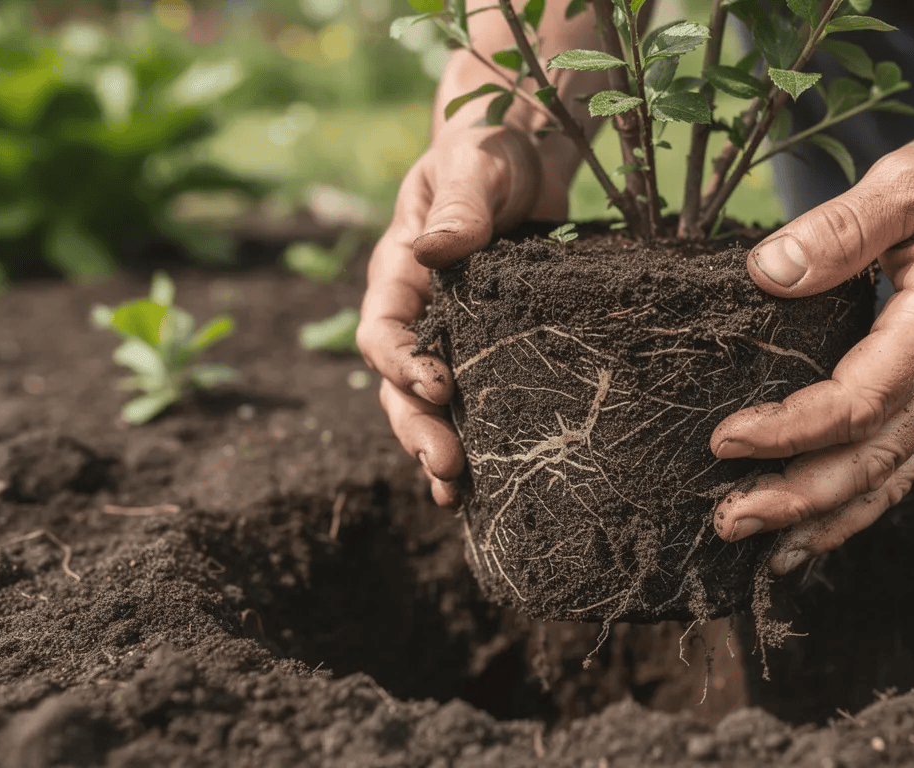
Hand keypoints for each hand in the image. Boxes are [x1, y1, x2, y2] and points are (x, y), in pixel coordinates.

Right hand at [357, 125, 565, 506]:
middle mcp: (419, 313)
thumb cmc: (491, 151)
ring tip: (456, 494)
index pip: (384, 331)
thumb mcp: (475, 167)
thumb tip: (430, 250)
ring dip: (438, 449)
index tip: (439, 387)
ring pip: (427, 405)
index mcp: (400, 272)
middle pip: (399, 385)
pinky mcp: (494, 347)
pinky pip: (475, 401)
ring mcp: (454, 335)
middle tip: (447, 468)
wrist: (529, 150)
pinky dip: (477, 440)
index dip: (403, 364)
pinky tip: (485, 485)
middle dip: (417, 429)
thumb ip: (459, 208)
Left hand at [709, 126, 913, 573]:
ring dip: (827, 515)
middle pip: (870, 462)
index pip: (855, 404)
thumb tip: (768, 271)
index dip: (789, 432)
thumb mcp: (912, 180)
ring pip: (888, 474)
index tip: (726, 440)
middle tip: (729, 521)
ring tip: (767, 547)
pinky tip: (823, 523)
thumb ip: (840, 228)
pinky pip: (903, 460)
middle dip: (797, 501)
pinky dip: (863, 501)